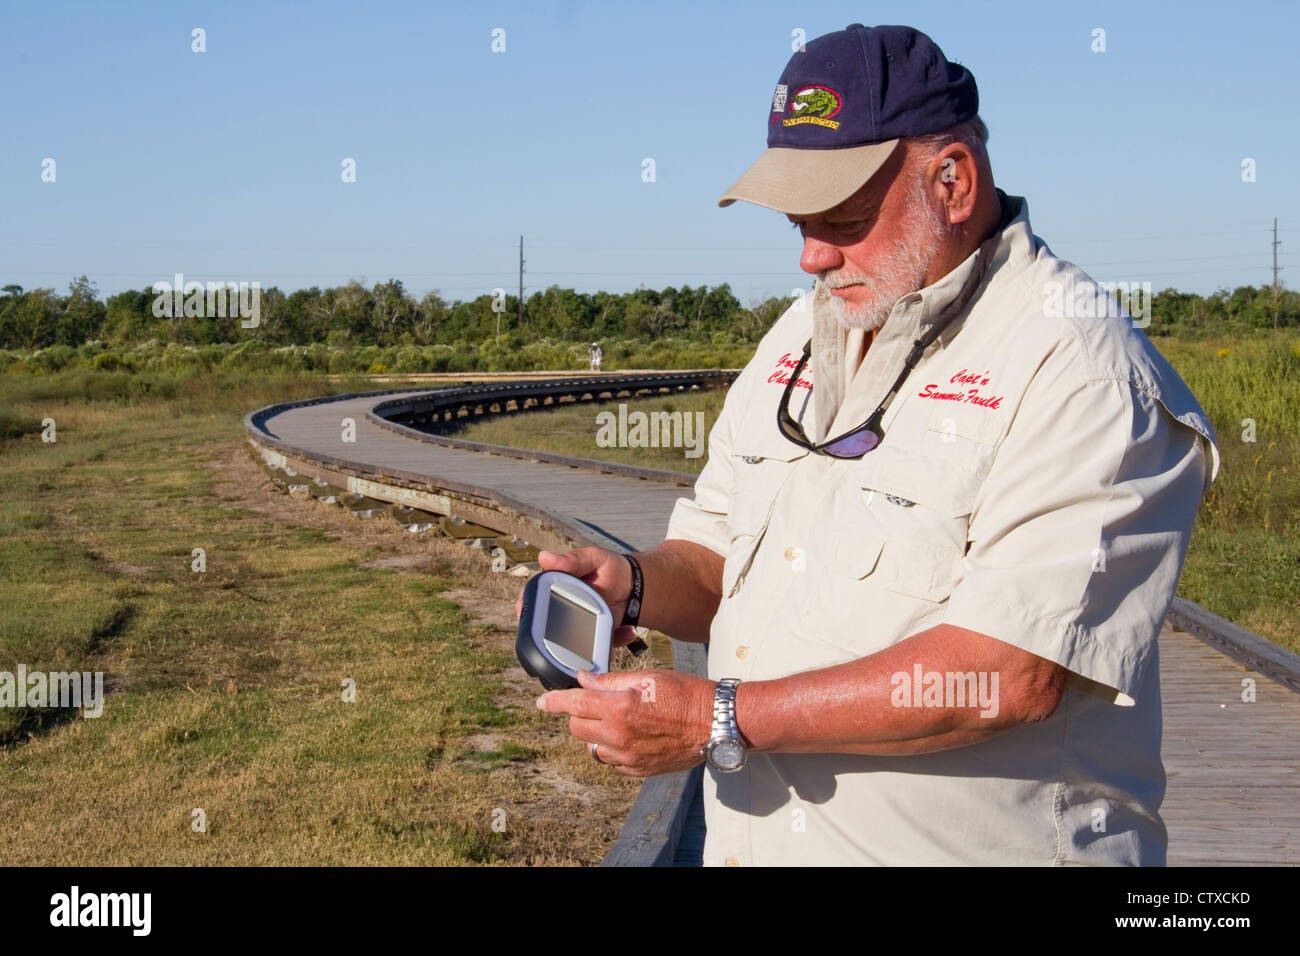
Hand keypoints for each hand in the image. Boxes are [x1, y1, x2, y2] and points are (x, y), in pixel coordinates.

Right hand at [514, 546, 641, 647]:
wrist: (635, 584)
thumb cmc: (607, 567)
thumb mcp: (592, 558)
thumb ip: (571, 560)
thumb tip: (544, 557)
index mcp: (556, 591)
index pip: (533, 601)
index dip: (525, 609)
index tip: (522, 614)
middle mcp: (563, 613)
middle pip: (548, 631)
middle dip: (554, 639)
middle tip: (574, 635)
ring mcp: (580, 628)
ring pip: (573, 647)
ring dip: (586, 648)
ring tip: (606, 635)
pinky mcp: (597, 638)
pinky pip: (601, 649)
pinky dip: (615, 644)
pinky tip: (629, 631)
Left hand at [536, 668, 714, 776]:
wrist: (715, 724)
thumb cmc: (684, 694)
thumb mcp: (647, 678)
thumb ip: (609, 681)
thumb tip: (583, 679)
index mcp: (619, 707)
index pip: (574, 704)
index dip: (553, 702)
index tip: (542, 702)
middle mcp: (619, 735)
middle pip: (577, 728)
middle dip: (580, 714)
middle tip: (598, 704)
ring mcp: (628, 757)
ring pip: (593, 747)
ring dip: (596, 734)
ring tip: (620, 721)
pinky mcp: (638, 771)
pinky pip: (612, 761)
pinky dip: (613, 749)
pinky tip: (632, 736)